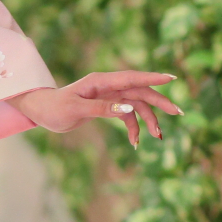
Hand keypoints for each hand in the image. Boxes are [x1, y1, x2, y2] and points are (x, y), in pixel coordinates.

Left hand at [9, 71, 181, 148]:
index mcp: (101, 81)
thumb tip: (128, 108)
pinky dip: (133, 128)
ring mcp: (110, 96)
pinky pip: (127, 116)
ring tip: (158, 136)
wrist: (43, 112)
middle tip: (178, 112)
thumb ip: (102, 108)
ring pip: (137, 105)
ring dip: (148, 119)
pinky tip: (136, 143)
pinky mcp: (108, 107)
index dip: (152, 78)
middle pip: (140, 91)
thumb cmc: (55, 108)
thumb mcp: (76, 109)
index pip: (131, 78)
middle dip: (160, 102)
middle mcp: (108, 86)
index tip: (172, 78)